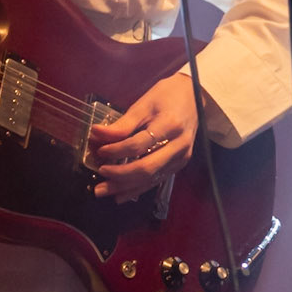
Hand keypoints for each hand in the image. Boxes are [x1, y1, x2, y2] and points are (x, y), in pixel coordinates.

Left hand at [88, 73, 198, 201]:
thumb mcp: (144, 104)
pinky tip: (121, 195)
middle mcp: (178, 145)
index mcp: (169, 125)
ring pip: (150, 178)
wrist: (195, 96)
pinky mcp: (179, 164)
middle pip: (146, 167)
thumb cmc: (167, 96)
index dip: (116, 150)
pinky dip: (137, 189)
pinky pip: (156, 180)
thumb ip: (123, 123)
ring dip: (125, 187)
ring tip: (103, 191)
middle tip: (99, 175)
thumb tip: (97, 133)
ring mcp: (180, 158)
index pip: (139, 144)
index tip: (100, 150)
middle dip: (119, 175)